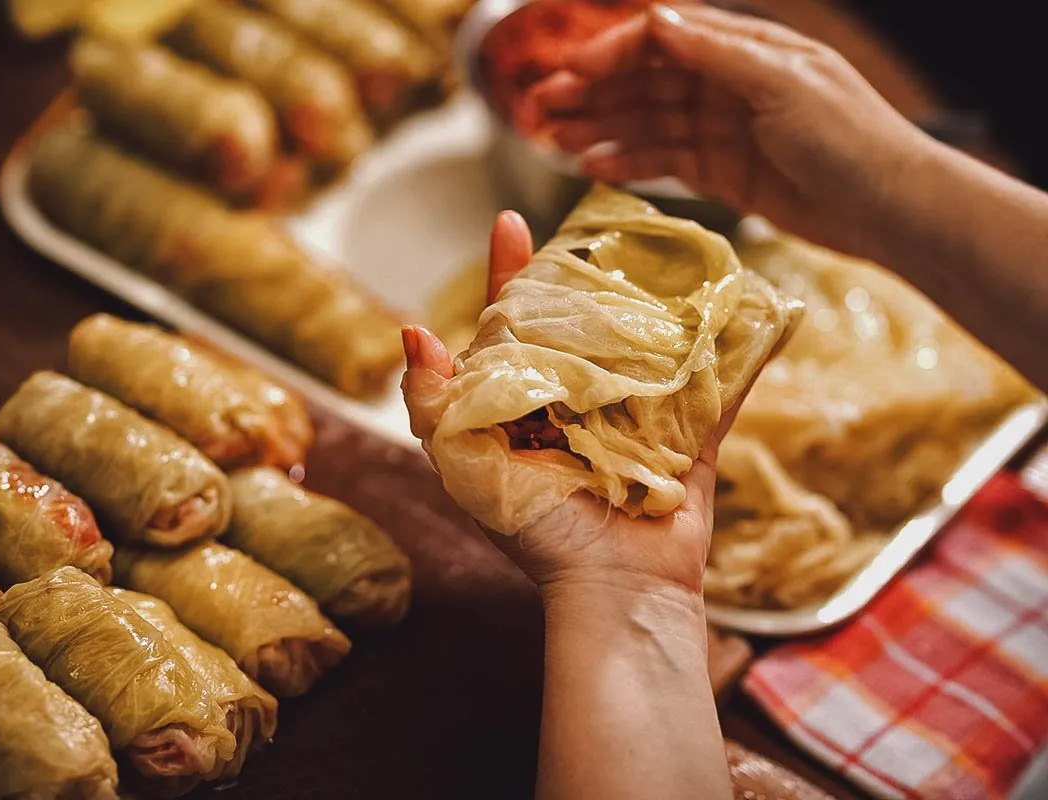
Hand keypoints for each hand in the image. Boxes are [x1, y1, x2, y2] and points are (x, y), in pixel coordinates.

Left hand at [401, 211, 743, 597]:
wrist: (615, 587)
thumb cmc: (535, 530)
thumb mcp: (465, 467)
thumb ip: (433, 404)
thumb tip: (413, 330)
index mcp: (523, 407)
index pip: (509, 325)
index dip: (508, 273)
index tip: (511, 220)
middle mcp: (576, 405)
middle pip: (580, 324)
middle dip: (585, 277)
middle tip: (598, 230)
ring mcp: (636, 419)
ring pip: (646, 345)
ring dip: (656, 302)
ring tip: (666, 249)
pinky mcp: (688, 437)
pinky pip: (716, 387)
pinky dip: (736, 352)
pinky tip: (747, 306)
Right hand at [519, 3, 933, 256]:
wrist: (888, 207)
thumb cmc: (849, 136)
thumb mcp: (784, 83)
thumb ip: (716, 54)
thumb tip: (655, 20)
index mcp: (743, 49)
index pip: (662, 40)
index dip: (612, 53)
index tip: (570, 74)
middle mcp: (726, 83)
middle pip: (643, 81)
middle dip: (590, 92)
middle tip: (538, 109)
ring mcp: (721, 129)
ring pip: (645, 122)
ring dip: (598, 128)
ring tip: (552, 141)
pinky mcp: (721, 173)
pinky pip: (663, 162)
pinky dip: (628, 162)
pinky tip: (592, 166)